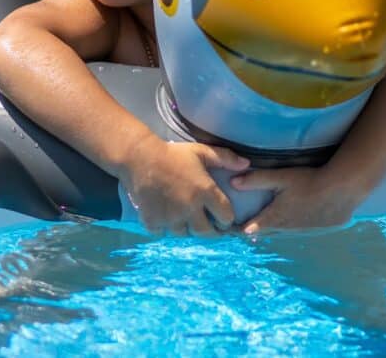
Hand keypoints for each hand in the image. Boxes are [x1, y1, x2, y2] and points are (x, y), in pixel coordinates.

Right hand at [118, 137, 249, 236]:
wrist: (139, 157)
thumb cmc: (172, 153)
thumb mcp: (201, 151)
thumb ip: (225, 158)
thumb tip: (246, 164)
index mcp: (205, 192)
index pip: (226, 217)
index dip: (226, 218)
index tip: (223, 216)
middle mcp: (190, 208)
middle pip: (206, 233)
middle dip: (210, 230)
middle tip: (208, 225)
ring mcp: (170, 217)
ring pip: (184, 233)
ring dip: (186, 228)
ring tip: (185, 218)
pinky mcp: (153, 221)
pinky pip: (163, 232)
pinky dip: (164, 227)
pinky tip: (164, 217)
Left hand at [230, 166, 366, 234]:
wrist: (342, 188)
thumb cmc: (308, 180)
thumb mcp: (279, 177)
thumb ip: (256, 179)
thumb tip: (233, 182)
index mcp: (276, 216)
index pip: (253, 228)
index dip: (241, 230)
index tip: (232, 231)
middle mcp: (289, 228)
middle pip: (269, 232)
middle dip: (259, 231)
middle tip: (247, 231)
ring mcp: (307, 230)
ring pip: (287, 232)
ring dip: (279, 229)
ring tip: (270, 227)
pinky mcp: (323, 229)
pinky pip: (305, 230)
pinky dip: (298, 226)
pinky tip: (301, 220)